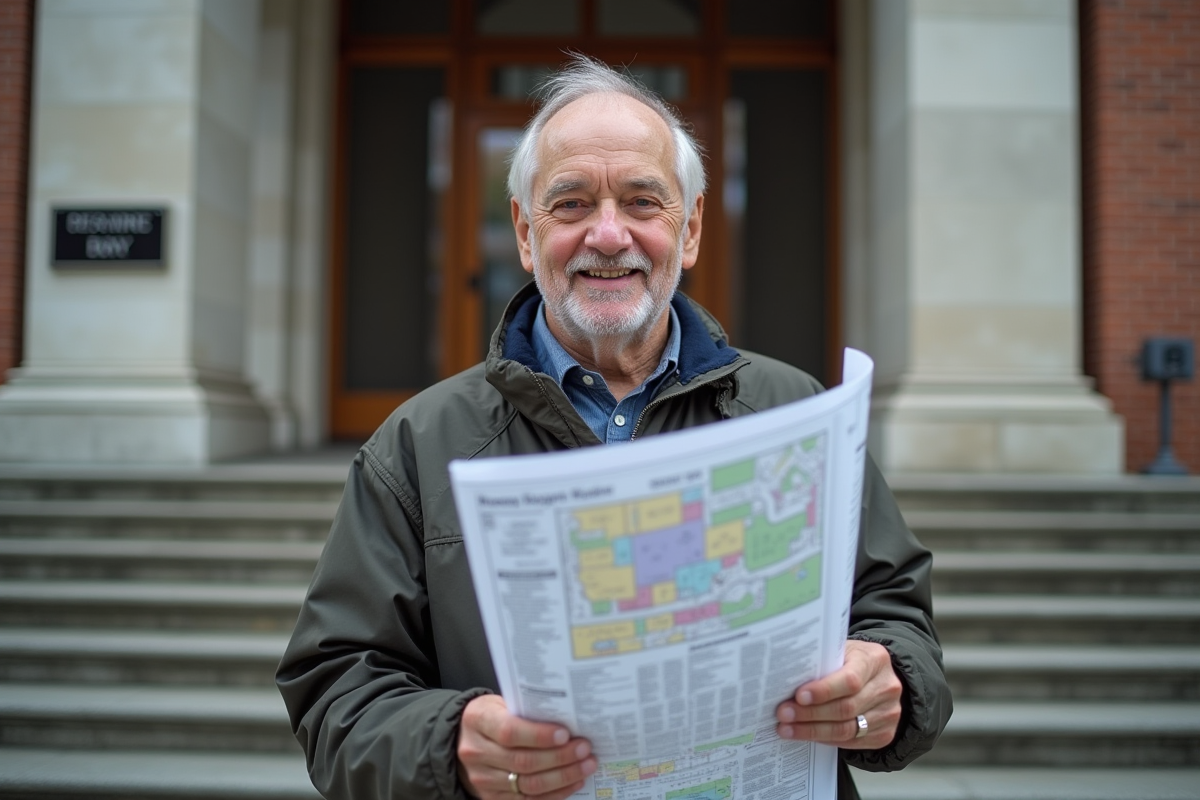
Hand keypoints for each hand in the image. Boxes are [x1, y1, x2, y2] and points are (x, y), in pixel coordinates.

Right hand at [457, 694, 596, 798]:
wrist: (463, 740)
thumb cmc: (491, 716)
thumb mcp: (501, 703)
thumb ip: (526, 711)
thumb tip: (568, 719)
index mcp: (478, 721)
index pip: (509, 732)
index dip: (539, 735)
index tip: (565, 734)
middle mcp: (476, 752)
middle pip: (523, 761)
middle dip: (559, 757)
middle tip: (584, 749)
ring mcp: (483, 779)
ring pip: (528, 784)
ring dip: (563, 776)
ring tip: (586, 765)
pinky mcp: (492, 797)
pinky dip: (555, 793)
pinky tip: (573, 782)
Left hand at [774, 639, 901, 749]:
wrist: (878, 676)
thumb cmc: (852, 661)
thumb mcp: (841, 651)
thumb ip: (822, 663)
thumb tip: (787, 679)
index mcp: (875, 660)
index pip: (850, 680)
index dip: (823, 691)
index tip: (799, 696)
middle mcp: (886, 687)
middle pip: (846, 708)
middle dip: (810, 714)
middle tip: (784, 714)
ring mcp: (889, 713)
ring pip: (847, 729)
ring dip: (813, 730)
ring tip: (788, 728)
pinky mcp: (885, 734)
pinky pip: (851, 742)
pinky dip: (825, 739)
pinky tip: (807, 734)